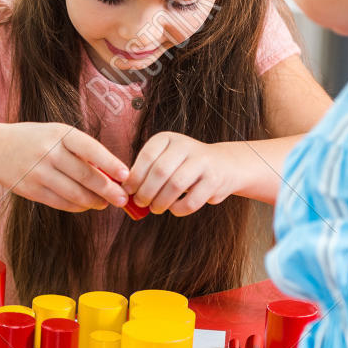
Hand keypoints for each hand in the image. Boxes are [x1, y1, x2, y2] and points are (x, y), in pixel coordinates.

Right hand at [0, 123, 128, 212]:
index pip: (90, 149)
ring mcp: (38, 172)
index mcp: (60, 133)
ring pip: (74, 193)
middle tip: (122, 199)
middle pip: (85, 175)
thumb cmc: (35, 140)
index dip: (110, 163)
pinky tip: (86, 205)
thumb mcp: (56, 134)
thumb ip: (80, 150)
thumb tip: (110, 173)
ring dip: (93, 201)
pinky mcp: (31, 190)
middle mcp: (49, 152)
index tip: (126, 175)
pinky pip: (60, 202)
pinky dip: (77, 206)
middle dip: (107, 190)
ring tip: (105, 203)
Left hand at [124, 134, 242, 215]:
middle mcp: (186, 145)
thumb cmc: (184, 166)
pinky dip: (178, 209)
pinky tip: (173, 208)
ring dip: (160, 202)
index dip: (134, 176)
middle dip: (146, 192)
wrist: (224, 164)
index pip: (147, 156)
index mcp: (168, 138)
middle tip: (140, 203)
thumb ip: (147, 171)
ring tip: (155, 208)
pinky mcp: (214, 180)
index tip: (128, 190)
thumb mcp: (165, 159)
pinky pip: (191, 200)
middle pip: (160, 172)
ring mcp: (202, 161)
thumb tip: (123, 191)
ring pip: (175, 185)